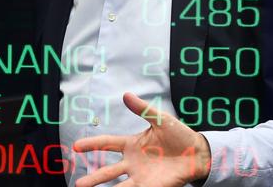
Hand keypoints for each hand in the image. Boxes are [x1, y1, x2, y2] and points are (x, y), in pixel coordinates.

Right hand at [73, 92, 210, 186]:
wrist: (197, 152)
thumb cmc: (179, 134)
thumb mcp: (160, 119)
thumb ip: (142, 109)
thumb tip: (126, 94)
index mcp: (132, 144)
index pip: (107, 144)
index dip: (92, 144)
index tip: (75, 146)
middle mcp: (133, 162)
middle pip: (108, 171)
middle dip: (93, 178)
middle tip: (78, 183)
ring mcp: (140, 176)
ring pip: (118, 186)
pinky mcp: (151, 186)